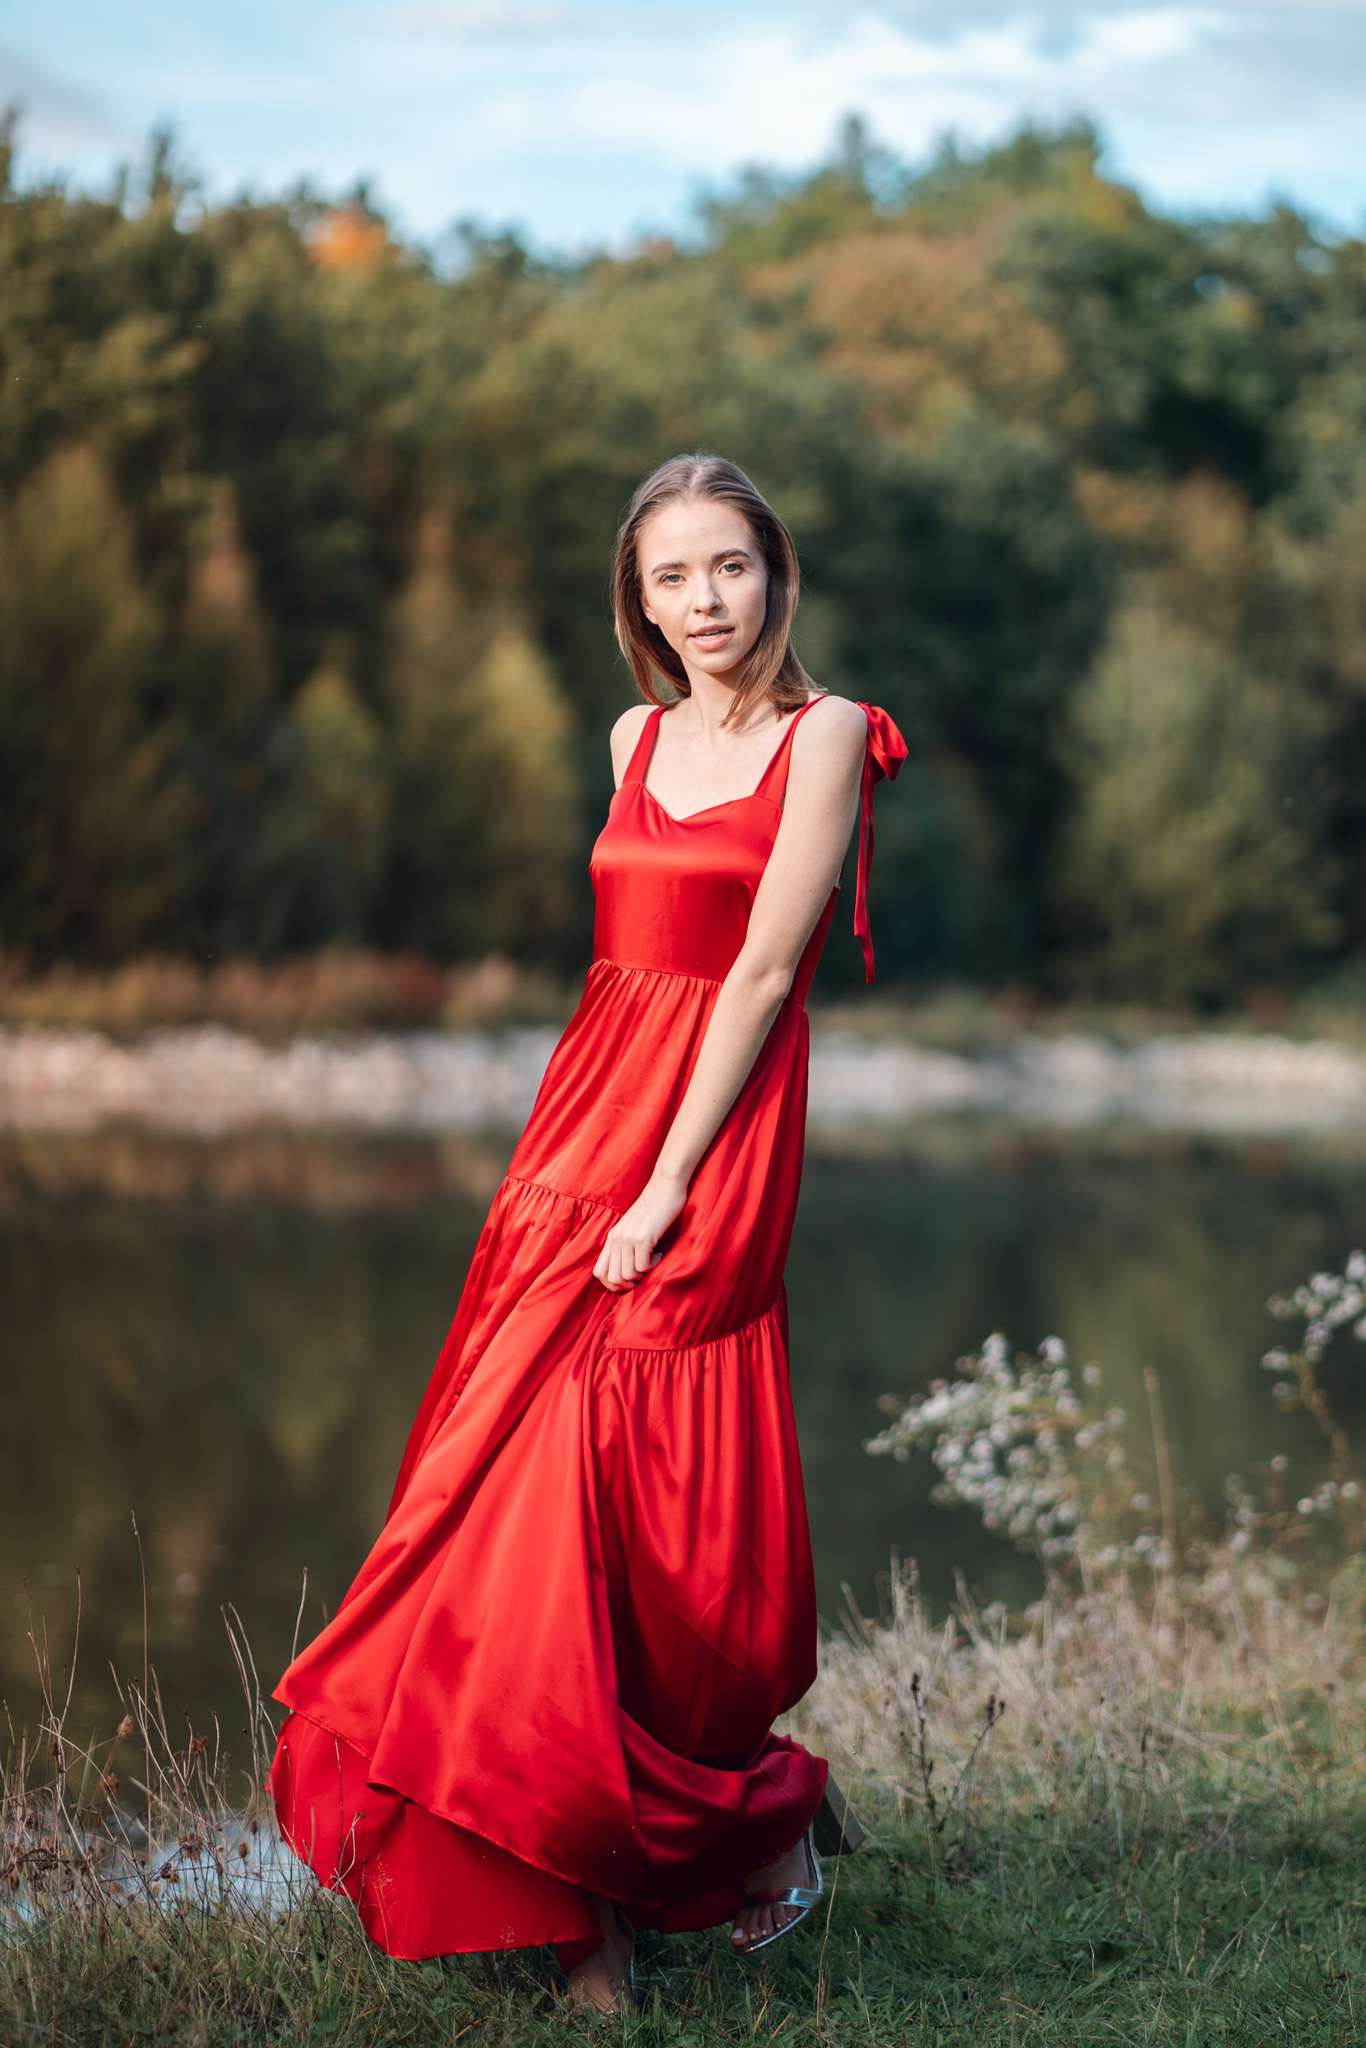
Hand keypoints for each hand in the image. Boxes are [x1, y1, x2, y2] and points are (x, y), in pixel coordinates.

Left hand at [592, 1171, 688, 1291]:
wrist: (665, 1186)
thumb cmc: (653, 1208)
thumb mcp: (632, 1226)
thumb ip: (625, 1244)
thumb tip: (626, 1273)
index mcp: (611, 1237)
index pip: (599, 1273)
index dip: (612, 1285)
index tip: (630, 1280)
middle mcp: (616, 1238)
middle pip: (613, 1279)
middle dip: (630, 1284)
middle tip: (644, 1272)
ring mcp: (628, 1238)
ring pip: (628, 1276)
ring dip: (643, 1274)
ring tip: (653, 1258)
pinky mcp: (643, 1238)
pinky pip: (643, 1267)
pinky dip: (654, 1265)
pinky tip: (660, 1252)